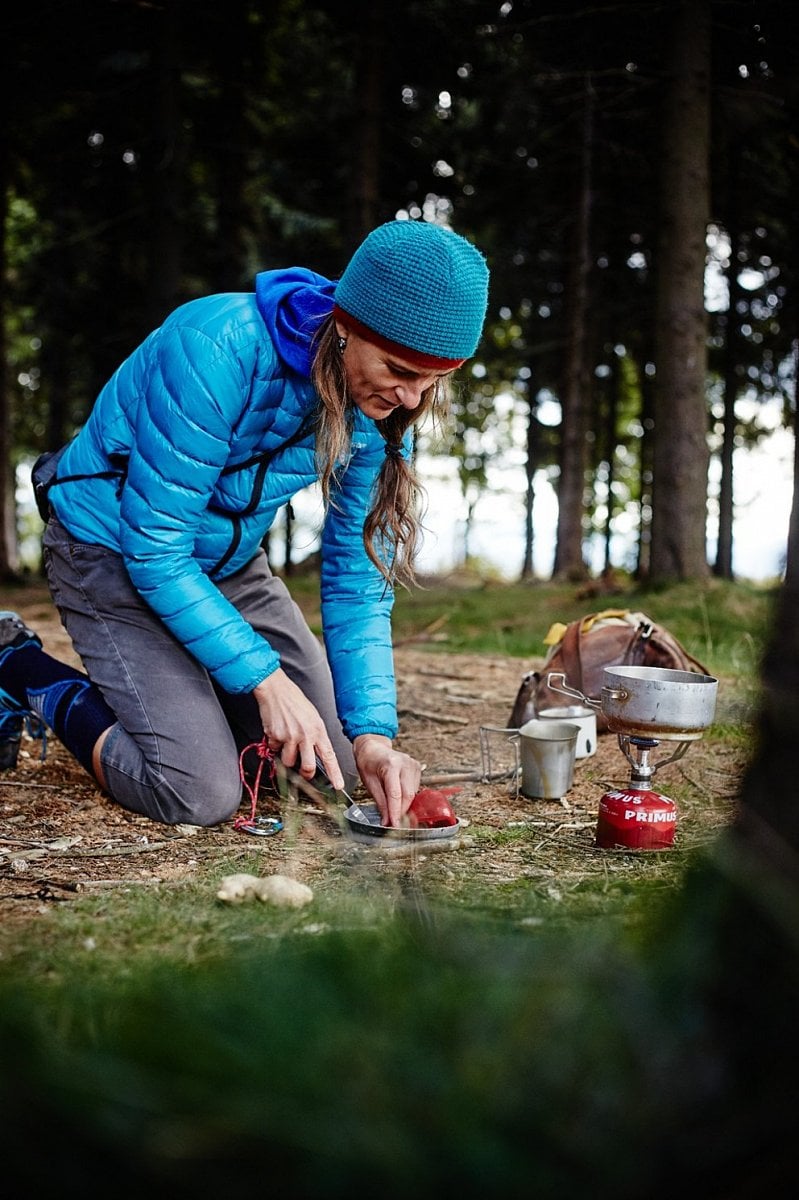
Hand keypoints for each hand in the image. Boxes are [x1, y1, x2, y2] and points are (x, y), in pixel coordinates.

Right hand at [253, 668, 343, 788]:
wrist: (276, 690)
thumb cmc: (295, 701)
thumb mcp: (313, 717)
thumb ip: (315, 735)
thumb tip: (316, 753)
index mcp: (318, 730)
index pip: (329, 756)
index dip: (335, 773)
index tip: (338, 785)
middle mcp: (305, 735)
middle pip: (308, 767)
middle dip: (306, 774)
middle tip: (304, 771)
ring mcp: (290, 737)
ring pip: (289, 762)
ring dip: (287, 757)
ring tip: (287, 742)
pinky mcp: (275, 736)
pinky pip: (275, 750)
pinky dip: (275, 745)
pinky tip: (277, 732)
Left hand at [352, 733, 422, 826]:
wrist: (374, 748)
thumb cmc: (368, 762)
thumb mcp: (369, 783)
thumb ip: (380, 802)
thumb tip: (387, 820)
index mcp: (391, 765)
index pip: (396, 794)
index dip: (396, 812)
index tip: (394, 825)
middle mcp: (405, 763)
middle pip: (408, 795)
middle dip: (401, 811)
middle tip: (394, 823)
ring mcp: (413, 764)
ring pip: (413, 793)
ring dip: (405, 805)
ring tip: (394, 810)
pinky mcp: (417, 767)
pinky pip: (415, 788)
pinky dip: (407, 797)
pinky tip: (399, 798)